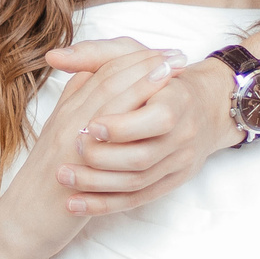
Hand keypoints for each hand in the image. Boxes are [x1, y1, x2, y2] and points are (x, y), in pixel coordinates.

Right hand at [0, 43, 180, 258]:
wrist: (23, 218)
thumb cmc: (44, 179)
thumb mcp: (58, 137)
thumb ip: (74, 108)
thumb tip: (88, 79)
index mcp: (68, 111)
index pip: (101, 72)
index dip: (132, 59)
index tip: (162, 51)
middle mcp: (69, 119)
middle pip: (110, 79)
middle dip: (145, 63)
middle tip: (178, 53)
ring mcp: (73, 139)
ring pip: (111, 98)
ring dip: (145, 82)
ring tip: (175, 68)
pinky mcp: (78, 163)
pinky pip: (111, 133)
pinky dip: (139, 117)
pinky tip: (163, 114)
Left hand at [46, 36, 241, 213]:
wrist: (205, 106)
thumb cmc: (159, 78)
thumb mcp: (132, 55)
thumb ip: (94, 54)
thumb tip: (54, 56)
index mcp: (179, 99)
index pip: (158, 119)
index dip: (123, 126)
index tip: (89, 126)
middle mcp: (184, 134)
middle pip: (143, 156)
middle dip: (102, 157)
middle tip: (73, 149)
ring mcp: (179, 162)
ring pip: (137, 182)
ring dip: (97, 183)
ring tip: (64, 175)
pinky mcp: (171, 181)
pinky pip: (137, 199)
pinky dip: (104, 203)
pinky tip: (75, 203)